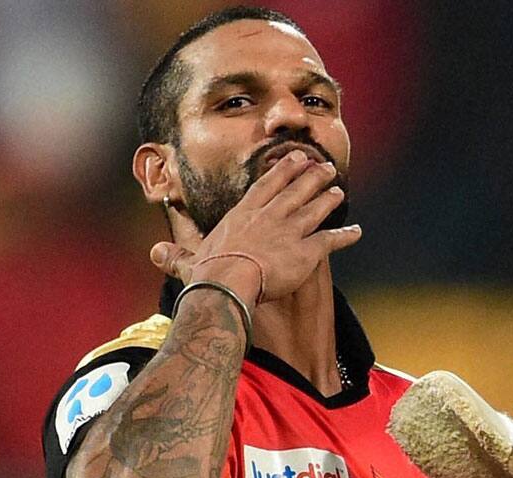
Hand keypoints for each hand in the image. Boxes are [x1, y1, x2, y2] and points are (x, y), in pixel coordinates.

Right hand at [149, 149, 361, 307]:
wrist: (228, 284)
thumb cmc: (207, 275)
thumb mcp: (189, 262)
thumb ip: (176, 257)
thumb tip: (156, 253)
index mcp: (243, 215)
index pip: (265, 187)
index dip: (282, 171)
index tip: (294, 159)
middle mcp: (269, 217)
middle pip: (294, 190)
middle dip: (310, 177)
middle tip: (323, 166)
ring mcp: (290, 231)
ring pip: (313, 209)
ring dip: (327, 198)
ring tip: (337, 189)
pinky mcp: (307, 251)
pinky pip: (330, 240)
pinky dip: (345, 235)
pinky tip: (356, 231)